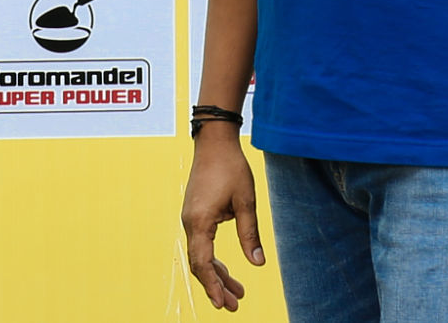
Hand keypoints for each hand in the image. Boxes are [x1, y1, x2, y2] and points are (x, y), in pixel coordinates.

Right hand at [181, 128, 263, 311]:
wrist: (214, 142)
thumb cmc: (231, 168)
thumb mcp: (246, 201)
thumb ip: (250, 234)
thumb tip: (257, 263)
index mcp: (200, 221)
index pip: (202, 261)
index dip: (212, 284)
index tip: (221, 303)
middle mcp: (190, 222)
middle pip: (199, 263)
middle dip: (216, 285)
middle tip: (233, 306)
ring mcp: (191, 218)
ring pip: (200, 255)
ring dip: (216, 274)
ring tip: (236, 293)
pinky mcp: (195, 214)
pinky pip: (201, 244)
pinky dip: (212, 259)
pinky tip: (226, 269)